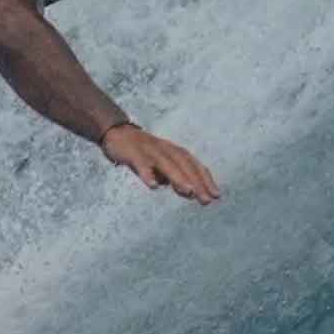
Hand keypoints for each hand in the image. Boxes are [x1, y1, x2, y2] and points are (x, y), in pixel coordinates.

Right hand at [99, 122, 221, 203]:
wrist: (117, 133)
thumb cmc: (144, 153)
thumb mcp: (161, 165)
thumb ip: (174, 178)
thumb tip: (190, 192)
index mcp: (174, 152)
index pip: (194, 165)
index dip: (206, 179)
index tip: (216, 195)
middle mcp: (165, 149)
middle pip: (184, 164)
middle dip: (197, 181)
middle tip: (206, 200)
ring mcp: (149, 150)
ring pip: (166, 163)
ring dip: (178, 177)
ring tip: (189, 192)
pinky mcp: (133, 153)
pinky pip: (141, 163)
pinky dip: (148, 173)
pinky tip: (154, 186)